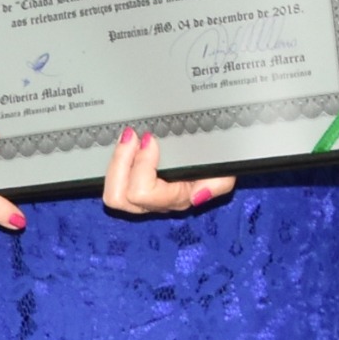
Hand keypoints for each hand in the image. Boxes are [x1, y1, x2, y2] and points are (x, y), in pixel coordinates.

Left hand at [98, 126, 235, 220]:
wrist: (216, 159)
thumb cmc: (216, 163)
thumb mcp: (225, 170)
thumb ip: (218, 184)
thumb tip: (197, 196)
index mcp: (176, 198)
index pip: (144, 193)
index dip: (142, 165)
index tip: (149, 140)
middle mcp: (157, 202)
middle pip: (120, 198)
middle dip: (121, 163)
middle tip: (132, 137)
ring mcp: (143, 197)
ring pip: (113, 194)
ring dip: (117, 162)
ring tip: (127, 138)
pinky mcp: (133, 186)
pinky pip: (114, 183)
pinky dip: (116, 161)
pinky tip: (126, 143)